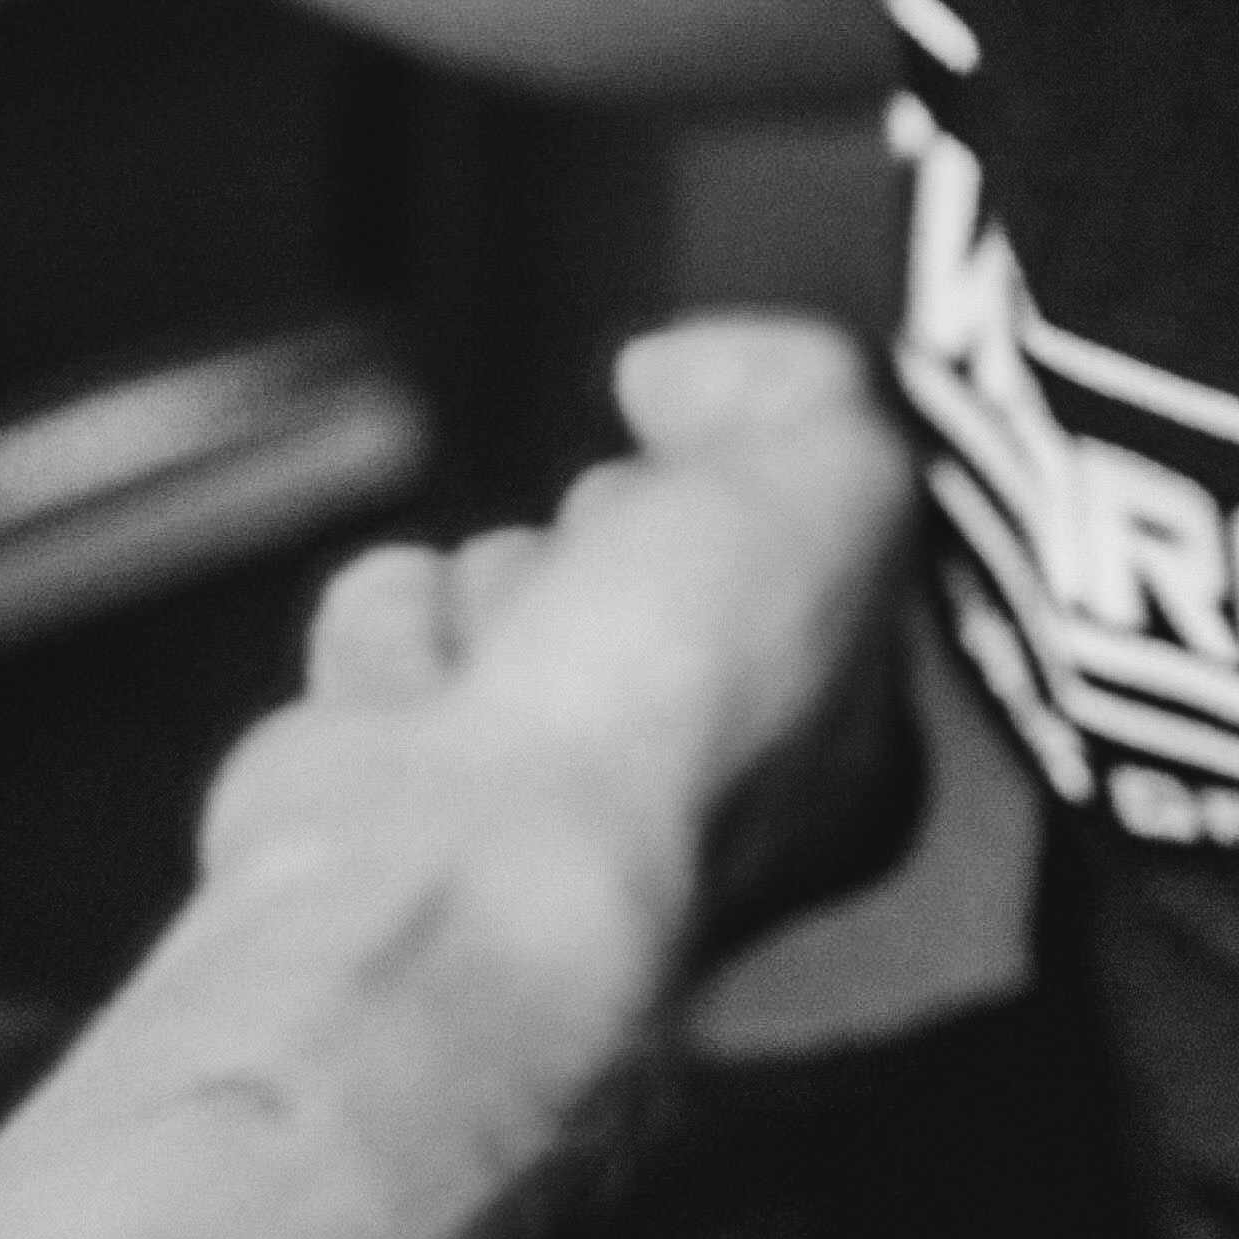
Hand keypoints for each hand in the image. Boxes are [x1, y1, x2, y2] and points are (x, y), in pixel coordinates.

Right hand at [196, 318, 920, 969]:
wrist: (458, 866)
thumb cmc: (668, 721)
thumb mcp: (831, 482)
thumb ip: (802, 387)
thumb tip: (685, 371)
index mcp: (849, 770)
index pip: (815, 568)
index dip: (763, 484)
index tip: (730, 460)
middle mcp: (695, 808)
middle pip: (648, 565)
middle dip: (619, 528)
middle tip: (619, 563)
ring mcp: (533, 807)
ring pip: (514, 586)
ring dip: (500, 582)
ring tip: (511, 647)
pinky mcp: (392, 787)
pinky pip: (389, 625)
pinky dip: (389, 631)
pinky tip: (413, 689)